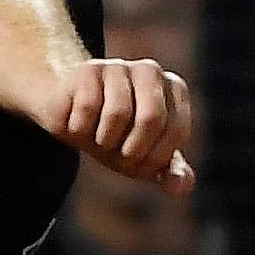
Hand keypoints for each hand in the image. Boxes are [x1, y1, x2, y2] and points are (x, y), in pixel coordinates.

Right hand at [39, 58, 193, 193]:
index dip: (157, 157)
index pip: (177, 131)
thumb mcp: (147, 160)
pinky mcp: (86, 69)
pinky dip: (82, 129)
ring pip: (117, 112)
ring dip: (105, 140)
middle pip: (151, 118)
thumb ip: (170, 174)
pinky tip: (80, 125)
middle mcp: (150, 71)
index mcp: (174, 89)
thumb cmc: (120, 140)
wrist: (74, 121)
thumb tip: (180, 187)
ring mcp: (118, 66)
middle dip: (134, 149)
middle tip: (122, 156)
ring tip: (101, 139)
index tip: (142, 163)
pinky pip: (87, 107)